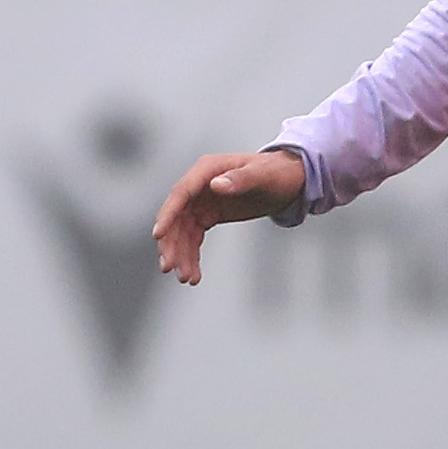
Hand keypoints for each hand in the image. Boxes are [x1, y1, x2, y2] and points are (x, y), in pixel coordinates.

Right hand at [150, 147, 303, 283]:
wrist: (289, 179)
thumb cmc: (276, 172)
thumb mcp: (262, 176)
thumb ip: (240, 179)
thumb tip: (216, 185)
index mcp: (207, 170)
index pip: (181, 193)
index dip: (168, 214)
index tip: (159, 236)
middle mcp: (200, 185)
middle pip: (177, 216)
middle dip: (171, 243)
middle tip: (169, 267)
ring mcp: (202, 201)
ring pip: (183, 232)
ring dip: (181, 255)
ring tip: (186, 278)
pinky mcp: (208, 215)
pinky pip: (194, 238)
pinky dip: (192, 256)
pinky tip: (194, 275)